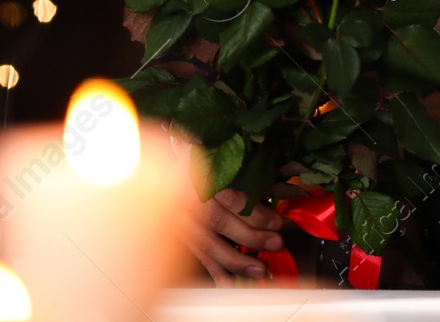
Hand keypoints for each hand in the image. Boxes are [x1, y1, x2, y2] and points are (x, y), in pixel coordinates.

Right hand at [167, 128, 286, 285]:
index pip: (230, 196)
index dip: (255, 211)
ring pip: (208, 243)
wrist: (156, 168)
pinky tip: (228, 282)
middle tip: (275, 242)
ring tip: (259, 269)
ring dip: (236, 260)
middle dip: (251, 236)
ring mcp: (181, 219)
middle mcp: (188, 199)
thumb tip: (283, 187)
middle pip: (220, 221)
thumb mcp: (219, 158)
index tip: (277, 220)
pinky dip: (214, 270)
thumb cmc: (195, 159)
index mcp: (200, 174)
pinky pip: (197, 255)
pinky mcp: (179, 234)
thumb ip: (249, 172)